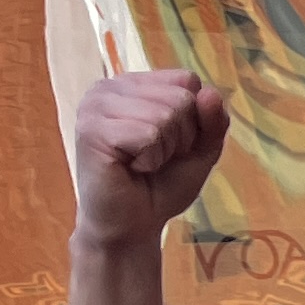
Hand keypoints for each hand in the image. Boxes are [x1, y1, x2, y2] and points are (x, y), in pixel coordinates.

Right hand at [73, 70, 232, 247]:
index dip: (194, 119)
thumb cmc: (162, 184)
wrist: (134, 224)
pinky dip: (150, 159)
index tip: (172, 143)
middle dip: (181, 138)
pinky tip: (131, 168)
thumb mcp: (200, 150)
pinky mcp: (92, 129)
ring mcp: (96, 105)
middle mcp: (110, 86)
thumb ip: (212, 121)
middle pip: (180, 98)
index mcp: (133, 84)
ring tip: (142, 163)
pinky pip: (147, 134)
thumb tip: (211, 93)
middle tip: (155, 157)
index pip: (186, 81)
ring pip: (165, 115)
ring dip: (164, 150)